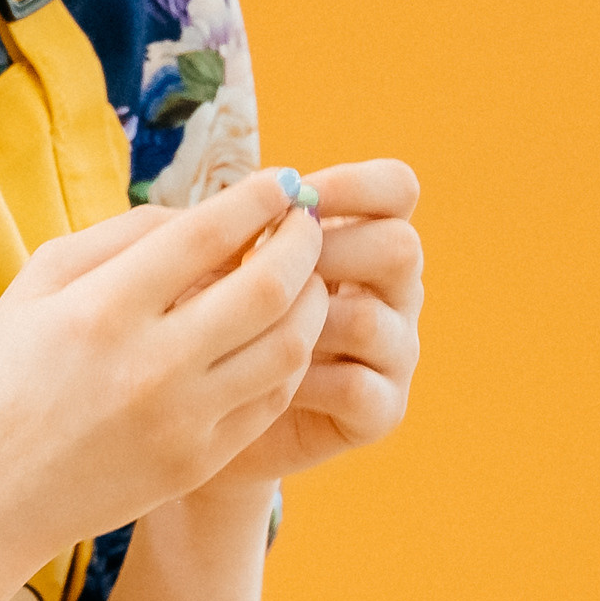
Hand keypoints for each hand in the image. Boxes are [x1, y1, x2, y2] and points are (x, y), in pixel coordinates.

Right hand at [0, 167, 328, 562]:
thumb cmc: (1, 376)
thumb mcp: (36, 283)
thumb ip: (121, 237)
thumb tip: (202, 216)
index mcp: (101, 308)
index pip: (209, 234)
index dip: (260, 198)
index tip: (281, 182)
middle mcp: (149, 365)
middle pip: (268, 286)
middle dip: (303, 241)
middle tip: (308, 221)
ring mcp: (180, 420)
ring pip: (288, 346)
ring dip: (311, 299)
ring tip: (304, 277)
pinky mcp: (197, 462)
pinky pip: (272, 398)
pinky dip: (288, 357)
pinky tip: (278, 334)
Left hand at [213, 158, 422, 487]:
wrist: (199, 416)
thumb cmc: (205, 322)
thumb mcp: (218, 264)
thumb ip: (243, 228)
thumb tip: (255, 199)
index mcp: (364, 238)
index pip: (396, 189)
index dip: (355, 184)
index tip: (295, 196)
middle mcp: (393, 291)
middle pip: (400, 248)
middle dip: (328, 251)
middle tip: (264, 268)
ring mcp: (395, 351)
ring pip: (372, 320)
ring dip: (301, 323)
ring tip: (243, 334)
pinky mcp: (382, 410)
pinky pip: (358, 387)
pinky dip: (302, 383)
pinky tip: (254, 383)